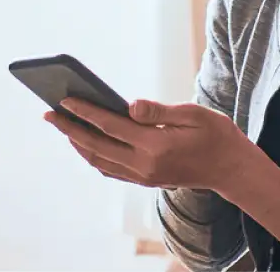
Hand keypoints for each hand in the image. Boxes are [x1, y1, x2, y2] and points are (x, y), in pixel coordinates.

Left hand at [45, 98, 254, 192]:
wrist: (231, 169)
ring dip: (78, 144)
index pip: (111, 126)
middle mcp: (146, 165)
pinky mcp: (146, 180)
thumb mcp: (193, 114)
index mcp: (157, 145)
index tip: (64, 100)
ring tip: (63, 126)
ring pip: (100, 161)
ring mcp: (144, 176)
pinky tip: (86, 144)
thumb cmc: (216, 134)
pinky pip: (111, 170)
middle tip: (48, 113)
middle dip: (69, 129)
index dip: (85, 112)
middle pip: (97, 146)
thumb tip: (129, 105)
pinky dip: (93, 157)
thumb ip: (159, 111)